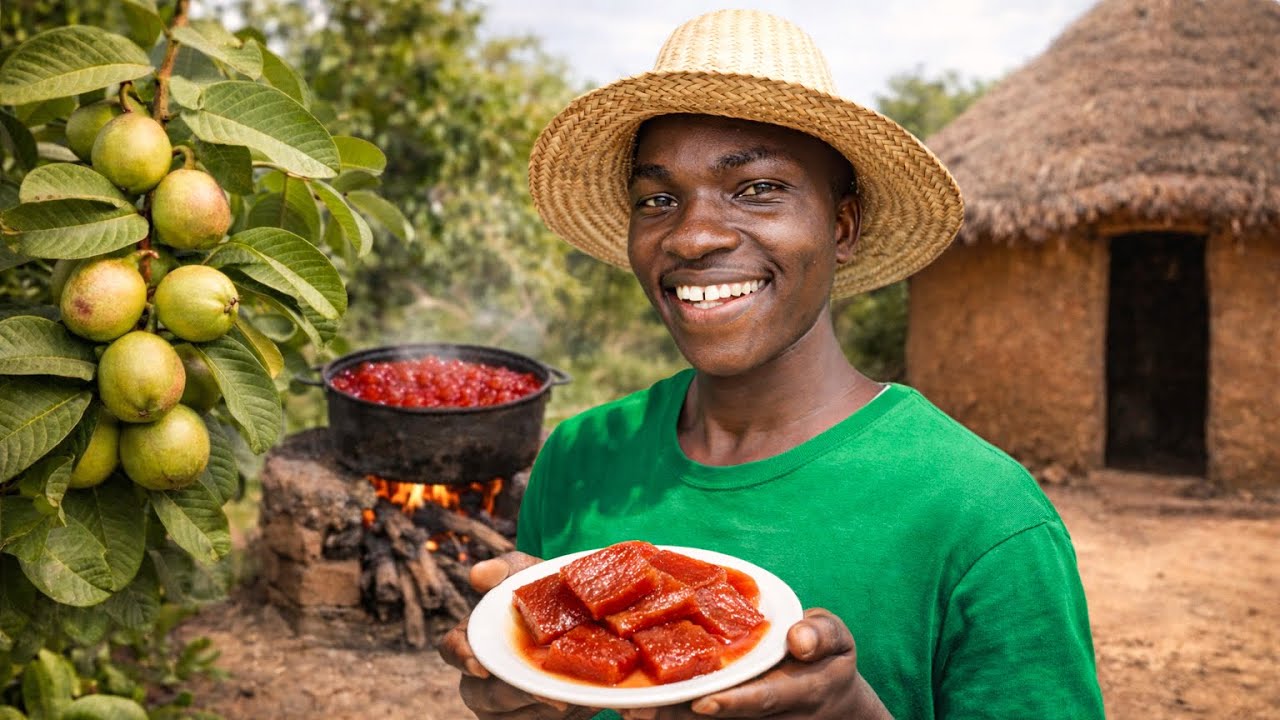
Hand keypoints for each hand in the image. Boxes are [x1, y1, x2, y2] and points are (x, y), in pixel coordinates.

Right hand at [439, 552, 598, 718]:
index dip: (461, 657)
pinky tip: (579, 704)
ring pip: (514, 717)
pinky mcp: (530, 718)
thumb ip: (504, 569)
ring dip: (542, 709)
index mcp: (475, 638)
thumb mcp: (528, 573)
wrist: (587, 616)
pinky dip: (559, 717)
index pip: (452, 648)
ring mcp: (505, 703)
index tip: (480, 667)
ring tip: (571, 698)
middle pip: (485, 695)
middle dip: (517, 695)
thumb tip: (476, 574)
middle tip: (547, 693)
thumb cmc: (545, 591)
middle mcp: (483, 676)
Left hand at [620, 609, 890, 718]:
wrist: (827, 700)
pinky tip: (632, 707)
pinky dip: (668, 714)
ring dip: (667, 719)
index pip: (764, 699)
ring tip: (627, 711)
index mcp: (797, 692)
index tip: (704, 702)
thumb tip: (799, 639)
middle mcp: (766, 715)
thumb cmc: (827, 659)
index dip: (734, 703)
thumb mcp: (837, 641)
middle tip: (640, 711)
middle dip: (680, 716)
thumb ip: (821, 634)